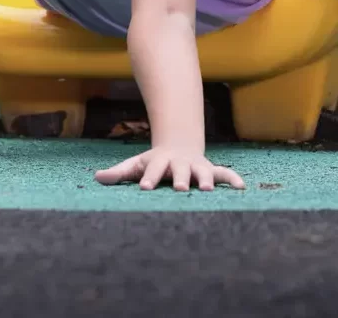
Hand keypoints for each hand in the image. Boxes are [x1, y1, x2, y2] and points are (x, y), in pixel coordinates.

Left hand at [94, 144, 244, 191]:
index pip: (153, 169)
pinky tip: (241, 187)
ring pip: (203, 173)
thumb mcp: (136, 164)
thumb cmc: (154, 162)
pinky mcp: (210, 170)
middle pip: (180, 171)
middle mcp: (180, 164)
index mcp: (160, 162)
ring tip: (207, 191)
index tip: (145, 188)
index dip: (150, 177)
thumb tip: (96, 178)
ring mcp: (197, 166)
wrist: (179, 145)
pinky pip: (223, 174)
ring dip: (206, 180)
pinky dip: (232, 179)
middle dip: (181, 179)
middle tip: (180, 188)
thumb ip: (119, 172)